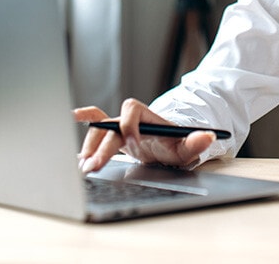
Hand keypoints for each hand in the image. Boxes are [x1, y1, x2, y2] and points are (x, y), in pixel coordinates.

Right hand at [73, 98, 215, 173]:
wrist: (168, 146)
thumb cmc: (176, 145)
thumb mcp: (187, 147)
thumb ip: (196, 142)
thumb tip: (208, 136)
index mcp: (148, 117)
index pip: (132, 111)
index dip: (129, 126)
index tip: (130, 144)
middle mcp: (131, 119)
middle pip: (111, 125)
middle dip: (102, 145)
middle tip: (93, 167)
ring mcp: (120, 127)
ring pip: (99, 128)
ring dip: (89, 146)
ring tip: (84, 167)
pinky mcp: (112, 135)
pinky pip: (95, 121)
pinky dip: (83, 118)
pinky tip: (69, 119)